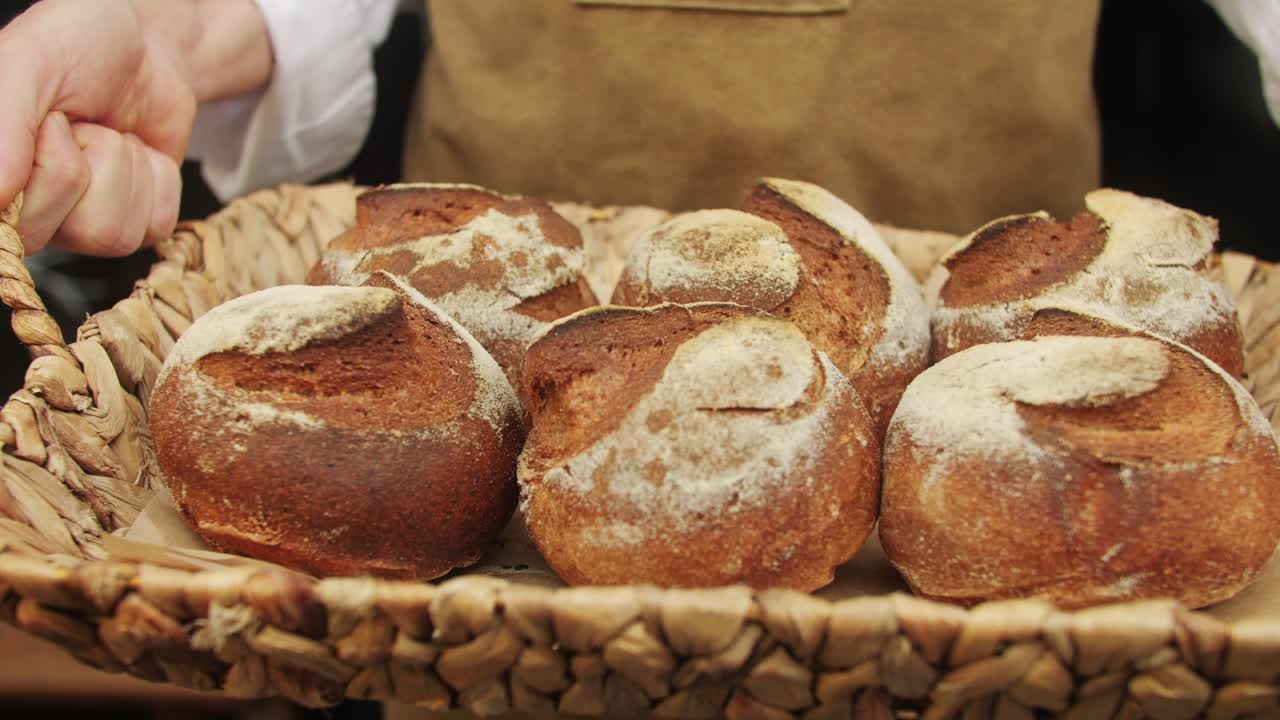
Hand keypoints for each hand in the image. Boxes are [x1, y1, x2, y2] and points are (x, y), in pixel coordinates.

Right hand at [0, 0, 271, 256]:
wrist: (146, 48)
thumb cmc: (77, 48)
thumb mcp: (29, 64)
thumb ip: (4, 126)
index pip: (10, 220)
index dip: (48, 166)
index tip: (52, 122)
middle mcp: (25, 211)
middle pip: (63, 233)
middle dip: (85, 162)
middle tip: (76, 124)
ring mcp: (79, 226)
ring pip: (111, 234)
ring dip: (125, 168)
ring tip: (107, 133)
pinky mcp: (133, 227)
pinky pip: (154, 227)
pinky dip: (158, 179)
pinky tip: (138, 151)